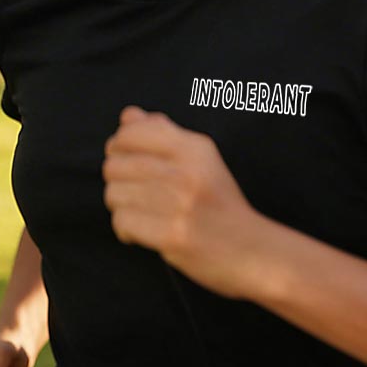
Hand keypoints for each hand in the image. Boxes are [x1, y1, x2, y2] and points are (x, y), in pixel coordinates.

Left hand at [101, 105, 262, 297]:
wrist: (252, 251)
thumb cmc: (220, 205)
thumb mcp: (202, 161)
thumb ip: (164, 134)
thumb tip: (128, 116)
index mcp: (194, 148)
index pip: (131, 133)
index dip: (118, 148)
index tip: (126, 163)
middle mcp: (186, 171)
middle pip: (115, 165)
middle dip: (116, 182)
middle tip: (133, 195)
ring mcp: (179, 204)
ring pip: (114, 194)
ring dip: (120, 207)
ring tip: (140, 214)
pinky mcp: (171, 235)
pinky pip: (122, 221)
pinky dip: (125, 230)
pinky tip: (140, 233)